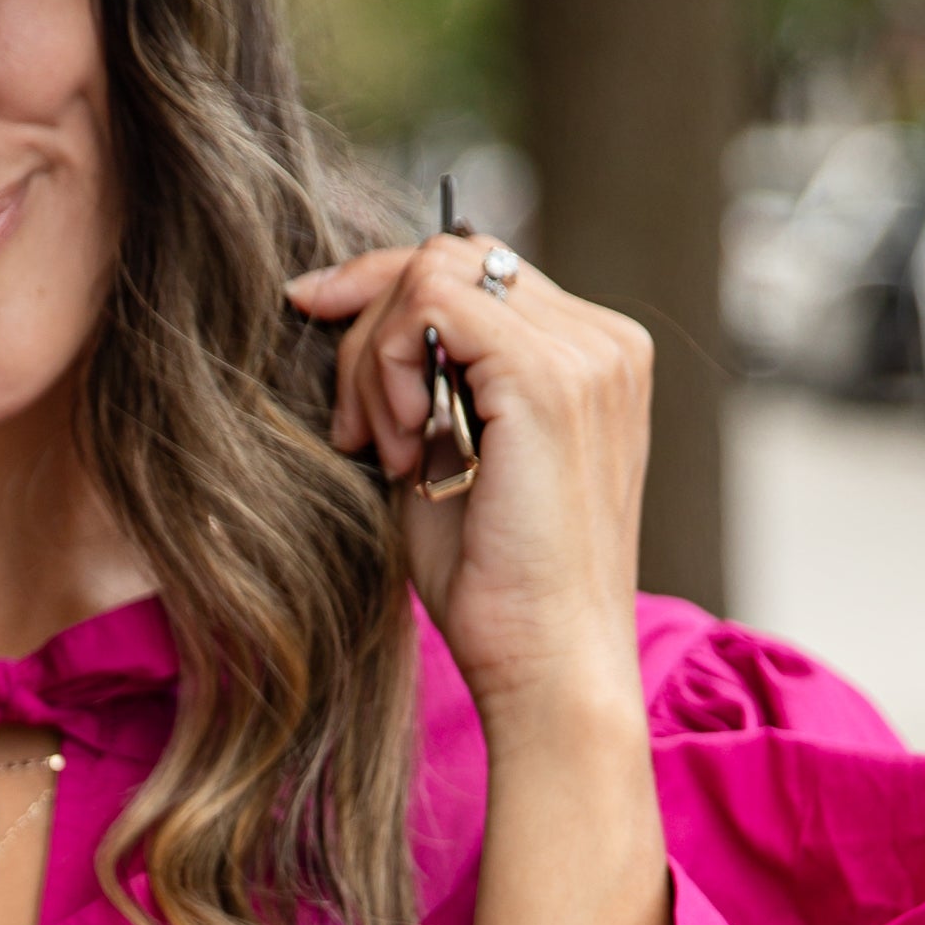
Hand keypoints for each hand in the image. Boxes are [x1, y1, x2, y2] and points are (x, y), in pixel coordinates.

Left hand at [286, 233, 652, 753]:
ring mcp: (586, 353)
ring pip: (434, 273)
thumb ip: (429, 382)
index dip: (385, 295)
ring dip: (376, 356)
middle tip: (353, 431)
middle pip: (451, 257)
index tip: (321, 338)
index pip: (477, 269)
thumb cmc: (495, 586)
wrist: (547, 666)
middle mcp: (603, 340)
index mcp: (593, 355)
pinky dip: (389, 365)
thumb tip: (354, 313)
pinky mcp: (549, 378)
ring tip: (382, 449)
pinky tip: (396, 446)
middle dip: (371, 328)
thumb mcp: (449, 456)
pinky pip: (433, 304)